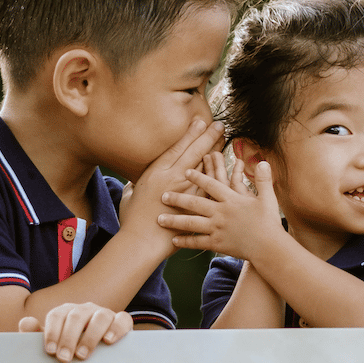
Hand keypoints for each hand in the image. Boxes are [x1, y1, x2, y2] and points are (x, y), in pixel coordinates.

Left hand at [19, 302, 130, 362]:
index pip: (57, 315)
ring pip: (99, 316)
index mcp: (66, 312)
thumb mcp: (53, 344)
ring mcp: (104, 313)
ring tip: (83, 355)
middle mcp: (85, 309)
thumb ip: (35, 335)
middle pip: (76, 317)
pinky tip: (109, 340)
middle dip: (68, 338)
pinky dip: (117, 328)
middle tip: (64, 358)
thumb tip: (26, 322)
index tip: (50, 351)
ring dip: (90, 336)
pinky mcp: (121, 321)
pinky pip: (122, 319)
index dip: (52, 332)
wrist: (96, 356)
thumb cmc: (70, 349)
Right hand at [118, 118, 221, 243]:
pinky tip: (233, 169)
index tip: (200, 122)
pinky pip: (213, 187)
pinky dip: (224, 177)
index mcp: (156, 171)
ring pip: (206, 167)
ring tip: (227, 142)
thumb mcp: (130, 195)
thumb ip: (136, 184)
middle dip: (208, 136)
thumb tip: (135, 181)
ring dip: (217, 152)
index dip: (190, 133)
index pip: (177, 147)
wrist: (142, 240)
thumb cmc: (133, 220)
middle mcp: (173, 177)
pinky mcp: (196, 205)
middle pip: (195, 151)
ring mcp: (186, 191)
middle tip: (219, 125)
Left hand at [157, 156, 286, 259]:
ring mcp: (217, 228)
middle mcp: (221, 212)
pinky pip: (197, 242)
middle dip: (177, 198)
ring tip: (159, 219)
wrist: (269, 247)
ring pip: (191, 223)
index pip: (212, 184)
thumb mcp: (268, 198)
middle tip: (163, 196)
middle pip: (194, 202)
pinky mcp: (217, 243)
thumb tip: (263, 161)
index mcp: (232, 199)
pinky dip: (185, 241)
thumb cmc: (270, 223)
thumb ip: (262, 179)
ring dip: (174, 221)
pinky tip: (174, 241)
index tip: (186, 171)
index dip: (198, 177)